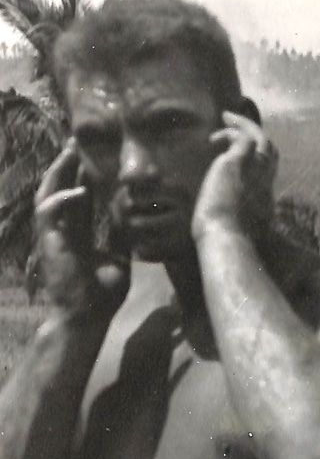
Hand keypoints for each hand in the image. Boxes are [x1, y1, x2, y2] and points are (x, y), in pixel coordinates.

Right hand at [31, 139, 129, 317]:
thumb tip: (132, 219)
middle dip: (67, 164)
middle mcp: (62, 228)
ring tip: (70, 153)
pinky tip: (78, 191)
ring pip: (48, 193)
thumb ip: (119, 237)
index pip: (77, 195)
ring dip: (59, 172)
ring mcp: (53, 234)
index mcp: (76, 231)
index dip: (82, 174)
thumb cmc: (102, 293)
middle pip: (59, 187)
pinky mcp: (50, 242)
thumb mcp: (118, 258)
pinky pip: (49, 214)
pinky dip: (62, 200)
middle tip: (77, 142)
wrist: (88, 316)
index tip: (93, 155)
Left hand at [192, 111, 277, 242]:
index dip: (256, 160)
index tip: (239, 156)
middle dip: (257, 137)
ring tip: (227, 117)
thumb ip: (230, 224)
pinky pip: (243, 137)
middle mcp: (264, 184)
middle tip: (238, 126)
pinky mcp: (239, 163)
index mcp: (263, 200)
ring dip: (245, 125)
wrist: (225, 237)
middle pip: (271, 152)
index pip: (266, 173)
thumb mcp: (232, 231)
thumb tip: (212, 231)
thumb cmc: (223, 240)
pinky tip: (213, 138)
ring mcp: (255, 172)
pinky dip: (231, 132)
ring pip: (262, 140)